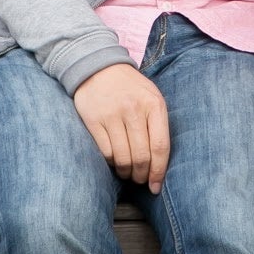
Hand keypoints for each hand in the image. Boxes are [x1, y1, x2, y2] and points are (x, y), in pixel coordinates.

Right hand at [72, 63, 170, 192]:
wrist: (99, 66)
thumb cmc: (130, 88)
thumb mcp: (151, 97)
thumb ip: (158, 125)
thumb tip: (160, 163)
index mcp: (154, 104)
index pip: (160, 146)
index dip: (159, 171)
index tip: (156, 186)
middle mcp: (134, 109)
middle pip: (141, 157)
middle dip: (141, 175)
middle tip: (140, 179)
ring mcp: (112, 114)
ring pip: (122, 158)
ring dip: (126, 172)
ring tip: (127, 172)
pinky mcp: (94, 120)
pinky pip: (105, 153)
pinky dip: (111, 163)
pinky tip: (114, 160)